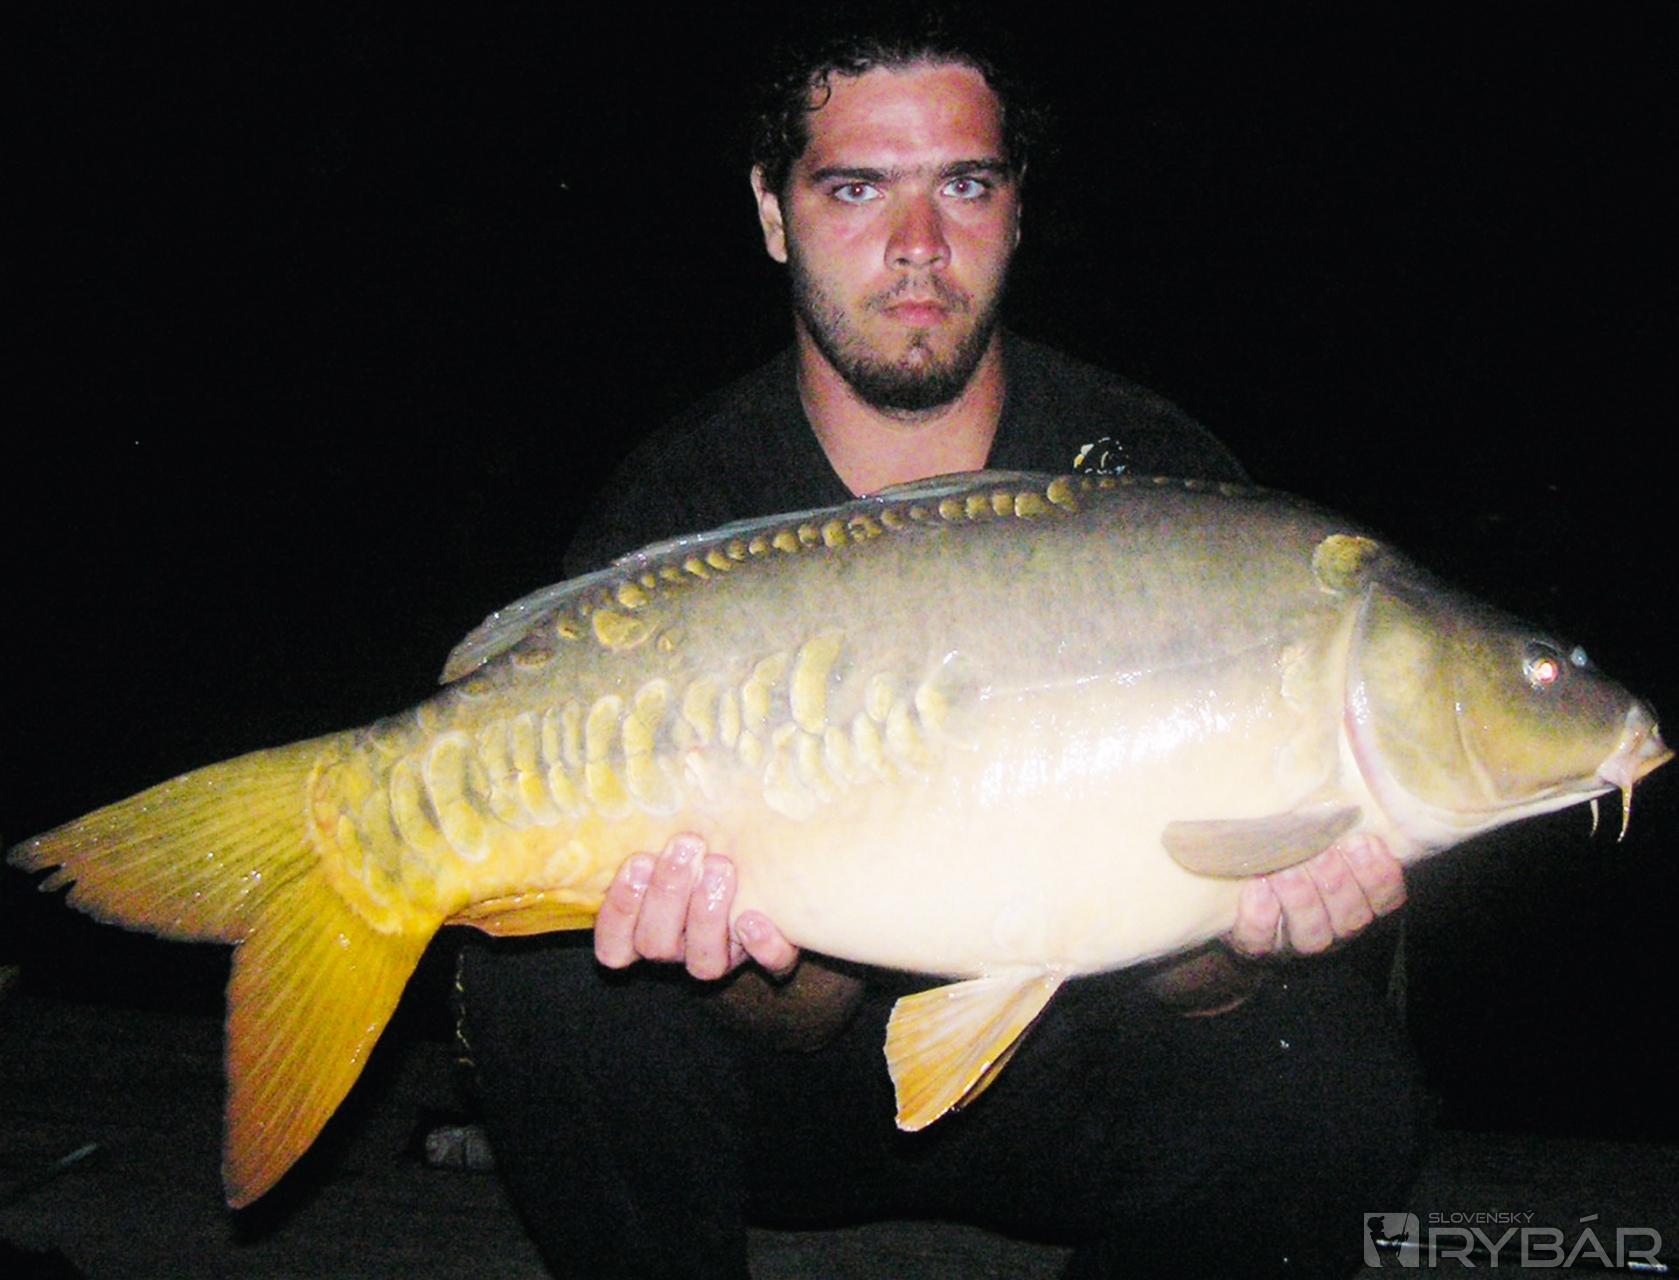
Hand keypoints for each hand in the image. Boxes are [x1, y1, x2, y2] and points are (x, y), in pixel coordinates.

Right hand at [593, 833, 799, 980]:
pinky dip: (763, 946)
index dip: (619, 911)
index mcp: (648, 924)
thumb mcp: (688, 826)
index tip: (637, 860)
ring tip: (721, 866)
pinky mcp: (772, 955)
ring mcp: (725, 955)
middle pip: (656, 946)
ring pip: (703, 964)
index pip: (614, 945)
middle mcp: (681, 946)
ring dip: (706, 915)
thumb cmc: (716, 834)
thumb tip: (684, 758)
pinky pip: (770, 966)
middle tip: (687, 845)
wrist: (776, 851)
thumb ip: (669, 813)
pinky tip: (757, 916)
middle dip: (667, 894)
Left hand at [1227, 833, 1405, 956]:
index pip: (1387, 899)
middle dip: (1338, 882)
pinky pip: (1260, 938)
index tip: (1365, 840)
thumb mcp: (1316, 832)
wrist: (1230, 880)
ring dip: (1303, 898)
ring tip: (1288, 868)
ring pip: (1313, 933)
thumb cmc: (1287, 846)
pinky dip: (1261, 913)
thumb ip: (1334, 821)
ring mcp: (1294, 941)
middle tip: (1323, 852)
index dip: (1380, 875)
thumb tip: (1341, 791)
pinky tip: (1258, 886)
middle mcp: (1333, 927)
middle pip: (1351, 916)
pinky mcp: (1255, 945)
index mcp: (1357, 900)